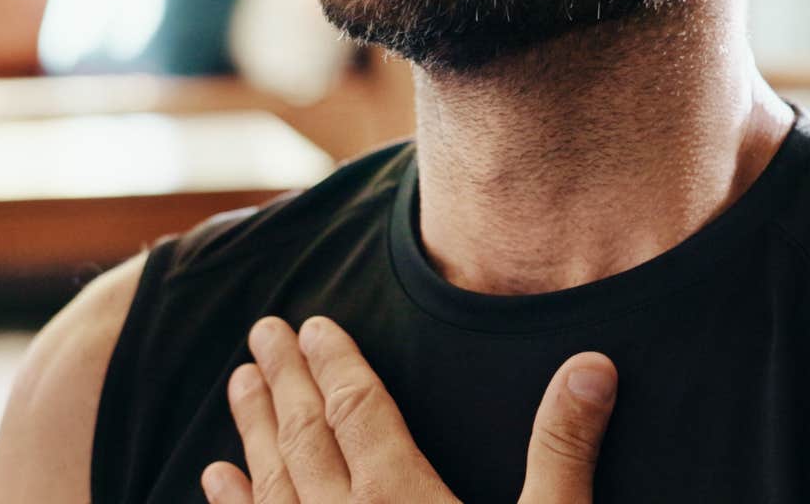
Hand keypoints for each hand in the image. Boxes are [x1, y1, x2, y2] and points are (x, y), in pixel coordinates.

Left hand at [202, 315, 617, 502]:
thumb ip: (561, 449)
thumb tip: (592, 363)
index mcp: (401, 500)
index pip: (358, 408)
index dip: (337, 360)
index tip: (313, 323)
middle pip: (305, 434)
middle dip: (284, 378)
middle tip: (261, 331)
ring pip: (270, 482)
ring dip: (253, 427)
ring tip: (237, 382)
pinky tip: (217, 477)